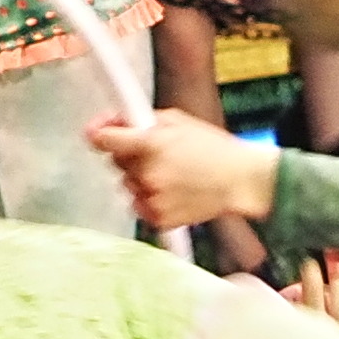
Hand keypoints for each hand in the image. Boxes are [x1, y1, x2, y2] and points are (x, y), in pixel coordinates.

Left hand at [88, 108, 275, 229]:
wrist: (240, 181)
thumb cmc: (214, 148)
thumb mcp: (178, 120)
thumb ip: (142, 120)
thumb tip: (115, 122)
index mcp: (150, 144)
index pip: (103, 139)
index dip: (98, 132)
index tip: (98, 131)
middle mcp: (147, 173)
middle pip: (116, 162)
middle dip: (129, 155)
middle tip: (156, 152)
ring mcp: (151, 198)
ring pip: (127, 185)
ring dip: (140, 178)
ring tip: (171, 173)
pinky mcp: (158, 218)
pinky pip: (140, 205)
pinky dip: (150, 199)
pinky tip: (172, 190)